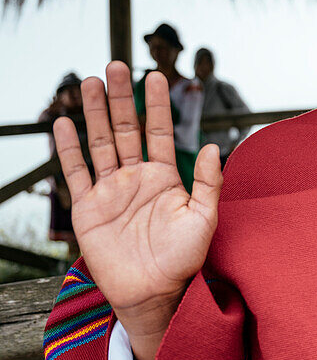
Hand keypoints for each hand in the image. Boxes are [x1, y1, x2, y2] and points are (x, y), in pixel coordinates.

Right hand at [53, 61, 222, 359]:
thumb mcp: (204, 218)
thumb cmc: (184, 259)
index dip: (157, 104)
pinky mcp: (88, 209)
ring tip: (88, 80)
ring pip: (100, 143)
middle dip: (121, 97)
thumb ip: (207, 182)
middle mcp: (136, 178)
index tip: (158, 75)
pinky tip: (63, 123)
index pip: (159, 131)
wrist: (155, 293)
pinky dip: (68, 149)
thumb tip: (211, 146)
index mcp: (165, 177)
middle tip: (116, 66)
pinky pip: (76, 173)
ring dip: (94, 112)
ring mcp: (110, 191)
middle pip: (126, 128)